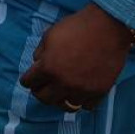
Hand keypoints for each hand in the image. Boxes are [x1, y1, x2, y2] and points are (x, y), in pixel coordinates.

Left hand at [19, 4, 134, 110]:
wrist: (107, 28)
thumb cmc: (76, 27)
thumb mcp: (49, 35)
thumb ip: (40, 53)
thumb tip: (37, 64)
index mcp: (48, 68)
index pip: (29, 82)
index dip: (27, 80)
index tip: (28, 80)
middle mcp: (64, 83)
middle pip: (44, 98)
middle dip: (39, 91)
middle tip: (42, 86)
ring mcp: (82, 90)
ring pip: (65, 106)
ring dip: (60, 99)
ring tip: (60, 91)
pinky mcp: (99, 92)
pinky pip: (86, 106)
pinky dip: (81, 100)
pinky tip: (78, 92)